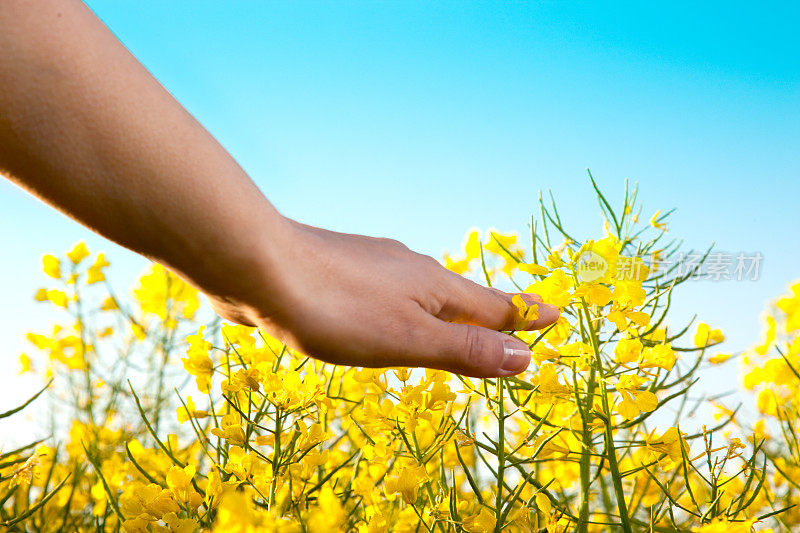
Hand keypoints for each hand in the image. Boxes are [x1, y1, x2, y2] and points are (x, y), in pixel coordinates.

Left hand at [209, 217, 559, 377]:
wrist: (259, 265)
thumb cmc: (335, 308)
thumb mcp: (406, 340)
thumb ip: (463, 351)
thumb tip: (525, 357)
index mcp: (433, 287)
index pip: (493, 307)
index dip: (524, 317)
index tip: (554, 315)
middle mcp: (409, 269)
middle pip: (461, 296)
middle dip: (489, 311)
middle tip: (514, 318)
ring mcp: (373, 264)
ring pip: (421, 289)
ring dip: (446, 306)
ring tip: (457, 317)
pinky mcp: (340, 269)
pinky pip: (386, 290)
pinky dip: (404, 304)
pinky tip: (385, 307)